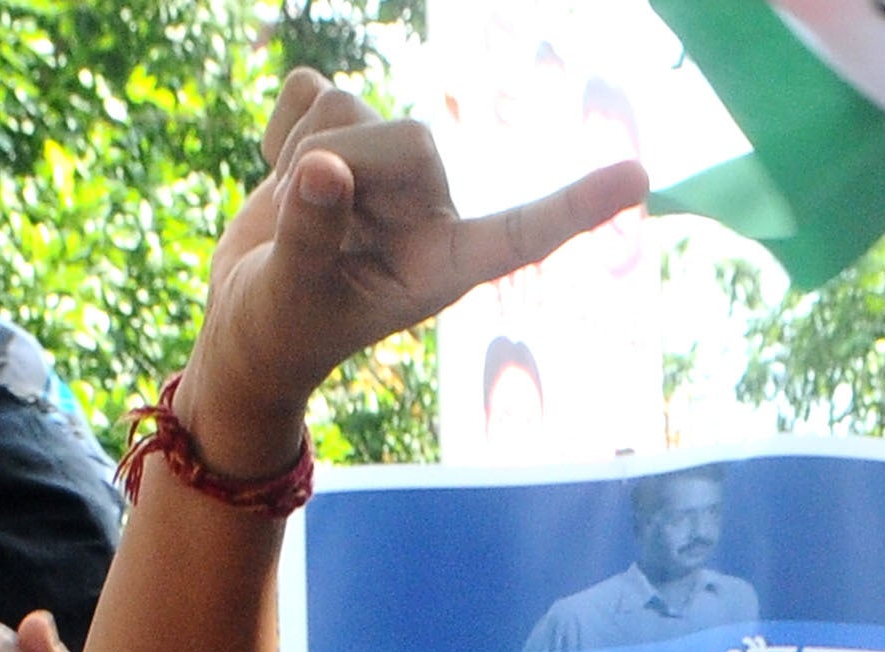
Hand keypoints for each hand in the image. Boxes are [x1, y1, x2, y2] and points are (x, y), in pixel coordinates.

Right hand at [176, 67, 646, 473]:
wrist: (245, 322)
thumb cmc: (283, 328)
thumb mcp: (294, 296)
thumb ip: (312, 235)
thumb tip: (325, 170)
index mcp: (444, 264)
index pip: (522, 234)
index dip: (575, 208)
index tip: (639, 179)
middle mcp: (428, 210)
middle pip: (405, 136)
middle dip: (339, 164)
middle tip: (304, 220)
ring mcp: (387, 170)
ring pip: (348, 109)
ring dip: (299, 152)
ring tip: (294, 212)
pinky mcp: (341, 135)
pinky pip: (310, 90)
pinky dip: (276, 127)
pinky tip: (276, 173)